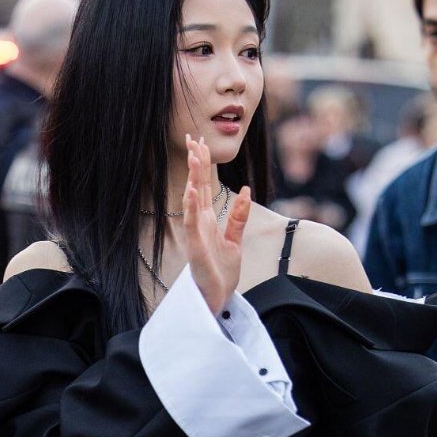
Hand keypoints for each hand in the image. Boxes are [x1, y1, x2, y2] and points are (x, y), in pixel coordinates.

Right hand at [183, 134, 251, 315]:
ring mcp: (196, 235)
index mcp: (208, 220)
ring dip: (193, 178)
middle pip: (196, 187)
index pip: (204, 187)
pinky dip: (191, 207)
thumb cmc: (222, 273)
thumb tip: (245, 190)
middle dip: (195, 163)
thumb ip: (238, 216)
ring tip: (193, 156)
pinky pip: (193, 225)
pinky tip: (191, 191)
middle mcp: (199, 224)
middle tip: (191, 137)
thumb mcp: (235, 240)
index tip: (200, 142)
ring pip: (193, 200)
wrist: (218, 299)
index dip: (202, 165)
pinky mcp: (196, 249)